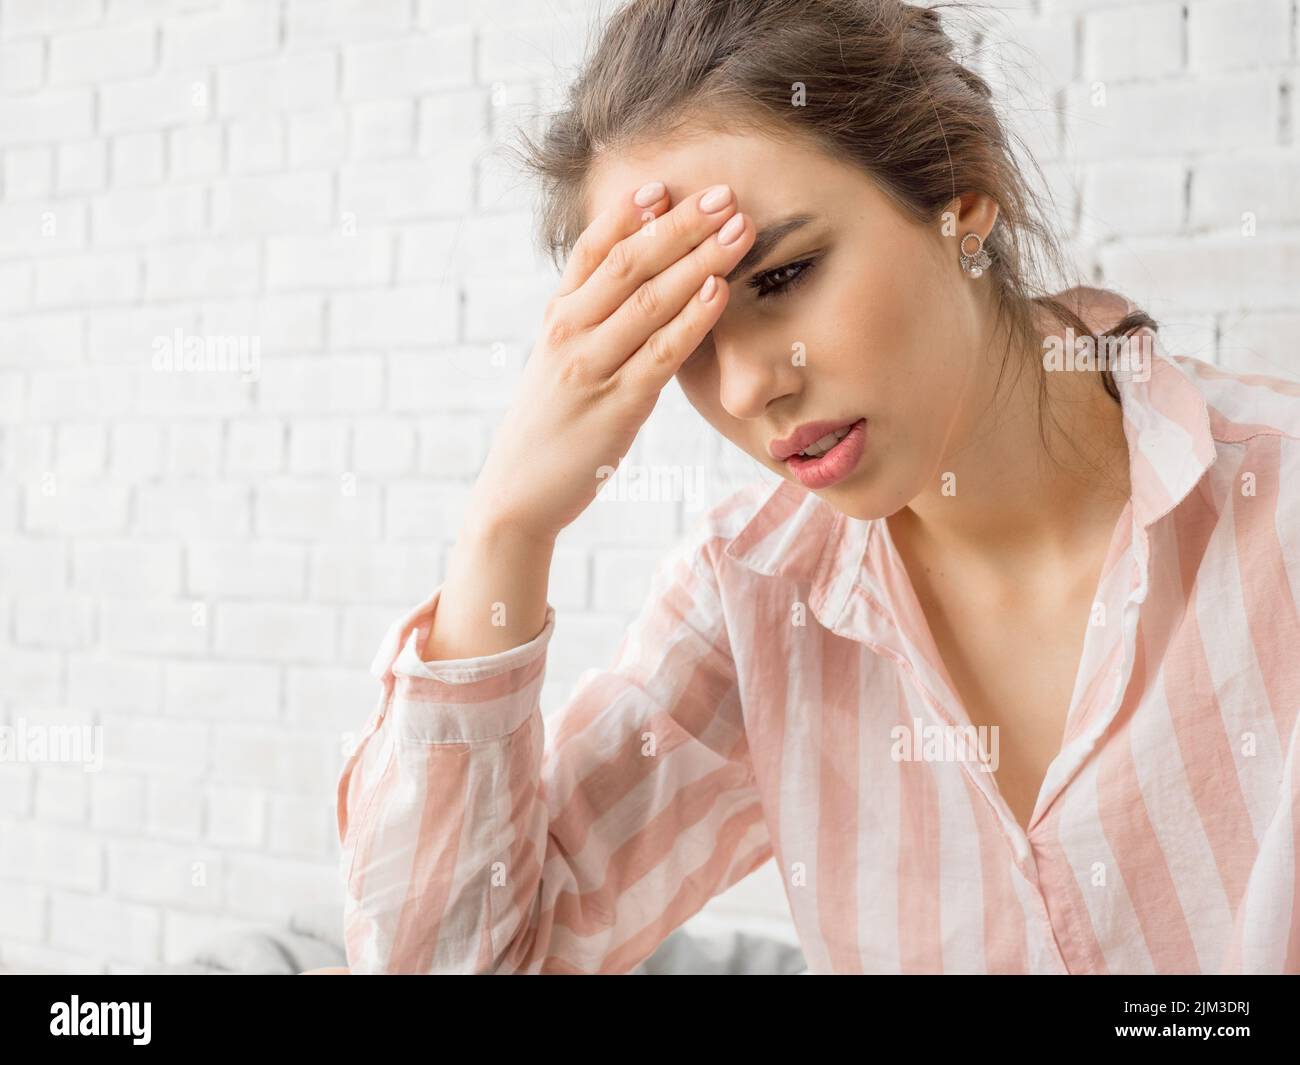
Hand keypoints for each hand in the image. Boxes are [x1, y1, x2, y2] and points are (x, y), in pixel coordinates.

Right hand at [466, 180, 754, 542]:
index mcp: (556, 319)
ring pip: (648, 301)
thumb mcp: (560, 365)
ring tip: (739, 229)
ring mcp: (590, 368)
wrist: (517, 495)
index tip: (666, 184)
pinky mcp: (615, 407)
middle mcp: (569, 333)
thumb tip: (638, 288)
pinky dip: (692, 319)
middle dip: (680, 224)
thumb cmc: (549, 428)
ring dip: (698, 259)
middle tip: (725, 193)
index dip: (629, 214)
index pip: (591, 250)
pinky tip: (719, 291)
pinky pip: (660, 354)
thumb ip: (592, 325)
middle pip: (628, 264)